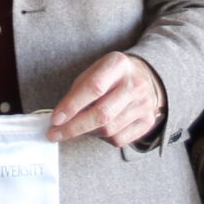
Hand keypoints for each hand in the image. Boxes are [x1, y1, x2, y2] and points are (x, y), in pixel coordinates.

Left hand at [49, 52, 163, 147]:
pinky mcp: (147, 121)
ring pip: (108, 130)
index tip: (55, 119)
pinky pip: (118, 139)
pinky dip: (102, 138)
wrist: (143, 78)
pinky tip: (98, 129)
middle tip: (55, 134)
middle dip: (74, 127)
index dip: (72, 105)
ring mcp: (144, 103)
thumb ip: (77, 92)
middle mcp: (135, 83)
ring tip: (78, 127)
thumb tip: (59, 118)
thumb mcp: (93, 72)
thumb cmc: (110, 76)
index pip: (93, 87)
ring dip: (87, 133)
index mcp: (118, 64)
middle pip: (102, 113)